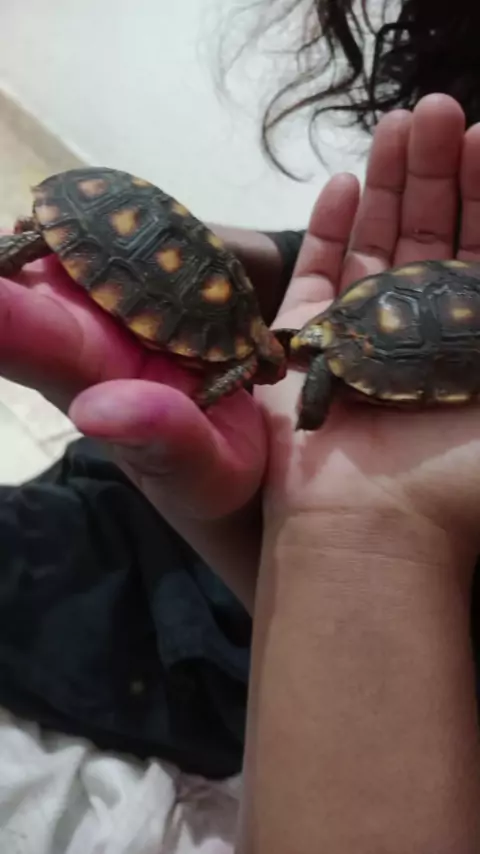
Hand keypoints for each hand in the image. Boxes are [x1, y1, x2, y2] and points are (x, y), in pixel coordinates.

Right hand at [259, 93, 479, 560]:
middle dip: (437, 173)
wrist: (372, 526)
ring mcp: (363, 334)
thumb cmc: (455, 475)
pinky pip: (320, 276)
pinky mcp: (311, 345)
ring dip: (390, 184)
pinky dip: (333, 229)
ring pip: (377, 244)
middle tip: (437, 111)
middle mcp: (420, 331)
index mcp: (471, 341)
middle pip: (431, 236)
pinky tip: (346, 181)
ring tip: (400, 125)